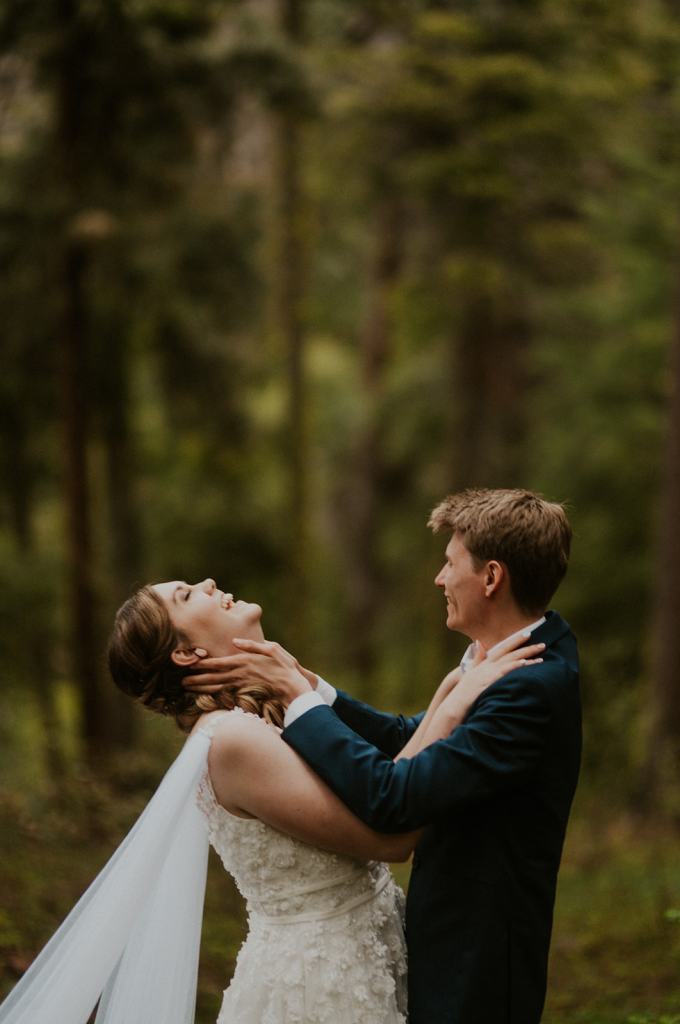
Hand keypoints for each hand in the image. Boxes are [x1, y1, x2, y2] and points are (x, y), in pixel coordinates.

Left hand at [181, 639, 311, 705]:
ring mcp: (242, 686)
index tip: (189, 663)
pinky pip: (225, 695)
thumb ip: (252, 645)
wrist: (294, 688)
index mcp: (244, 661)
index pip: (219, 663)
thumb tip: (235, 641)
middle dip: (196, 679)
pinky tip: (204, 696)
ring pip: (216, 688)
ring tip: (187, 689)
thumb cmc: (285, 667)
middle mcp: (240, 674)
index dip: (202, 664)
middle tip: (181, 682)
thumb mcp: (272, 649)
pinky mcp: (245, 694)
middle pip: (213, 677)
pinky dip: (212, 695)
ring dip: (201, 688)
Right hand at [438, 632, 544, 722]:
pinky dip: (515, 665)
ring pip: (510, 660)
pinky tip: (526, 663)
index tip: (527, 634)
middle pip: (509, 652)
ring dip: (526, 656)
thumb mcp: (470, 672)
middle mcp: (487, 665)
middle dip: (525, 646)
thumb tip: (478, 643)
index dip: (515, 640)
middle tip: (542, 643)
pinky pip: (505, 671)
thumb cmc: (463, 693)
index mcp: (484, 663)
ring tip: (541, 655)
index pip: (502, 647)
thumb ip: (477, 658)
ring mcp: (488, 672)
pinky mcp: (489, 680)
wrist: (454, 705)